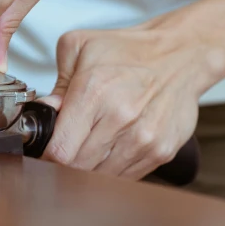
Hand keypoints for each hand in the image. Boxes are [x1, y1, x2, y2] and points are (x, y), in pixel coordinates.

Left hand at [39, 21, 223, 179]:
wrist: (180, 54)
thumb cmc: (128, 50)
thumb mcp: (78, 48)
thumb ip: (56, 83)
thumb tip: (44, 111)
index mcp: (94, 92)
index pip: (60, 149)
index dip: (47, 153)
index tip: (46, 147)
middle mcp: (120, 118)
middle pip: (78, 167)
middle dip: (66, 158)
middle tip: (67, 143)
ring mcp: (143, 139)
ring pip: (101, 176)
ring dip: (89, 166)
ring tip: (91, 142)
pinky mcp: (161, 152)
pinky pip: (126, 177)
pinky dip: (113, 168)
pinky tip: (112, 147)